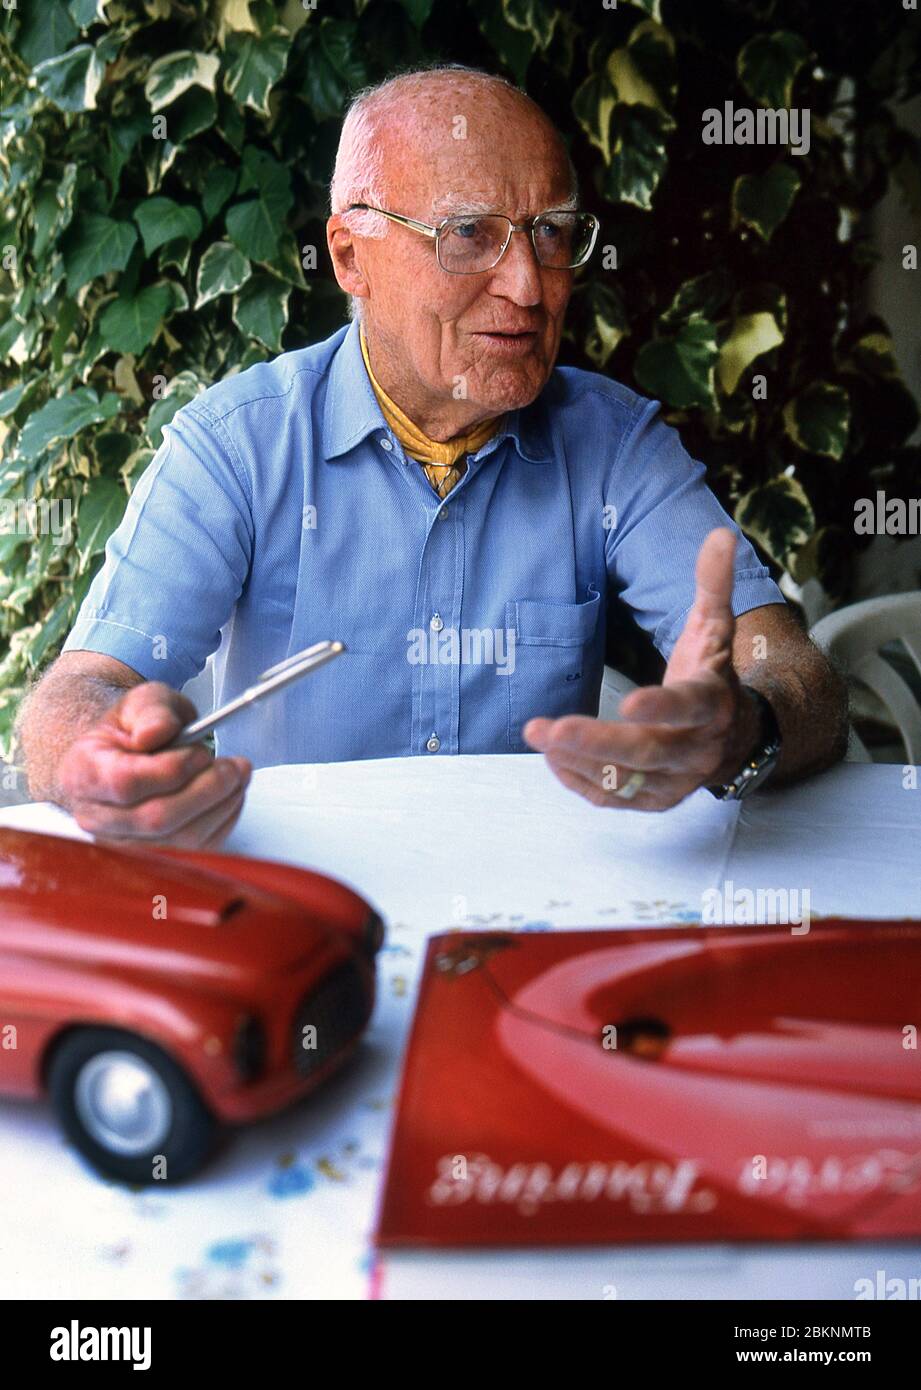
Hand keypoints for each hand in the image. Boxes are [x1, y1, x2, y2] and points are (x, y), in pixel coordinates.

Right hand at [55, 682, 251, 846]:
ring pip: (181, 839)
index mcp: (83, 775)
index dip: (171, 769)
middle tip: (233, 765)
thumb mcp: (140, 703)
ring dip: (221, 805)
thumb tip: (154, 733)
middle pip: (157, 819)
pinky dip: (224, 820)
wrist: (127, 757)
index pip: (125, 784)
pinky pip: (198, 849)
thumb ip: (150, 711)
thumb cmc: (133, 731)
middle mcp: (97, 818)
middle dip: (206, 789)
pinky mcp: (156, 858)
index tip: (200, 751)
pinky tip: (231, 795)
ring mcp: (125, 845)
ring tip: (237, 774)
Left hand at [523, 527, 760, 810]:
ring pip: (626, 781)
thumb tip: (720, 535)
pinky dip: (581, 782)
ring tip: (538, 736)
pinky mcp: (653, 799)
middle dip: (598, 742)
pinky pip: (614, 799)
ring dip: (579, 762)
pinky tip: (552, 758)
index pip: (687, 708)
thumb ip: (712, 584)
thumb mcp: (715, 627)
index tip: (626, 700)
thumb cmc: (713, 674)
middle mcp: (695, 748)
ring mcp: (674, 780)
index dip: (660, 707)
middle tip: (551, 728)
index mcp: (711, 703)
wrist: (735, 736)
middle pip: (647, 752)